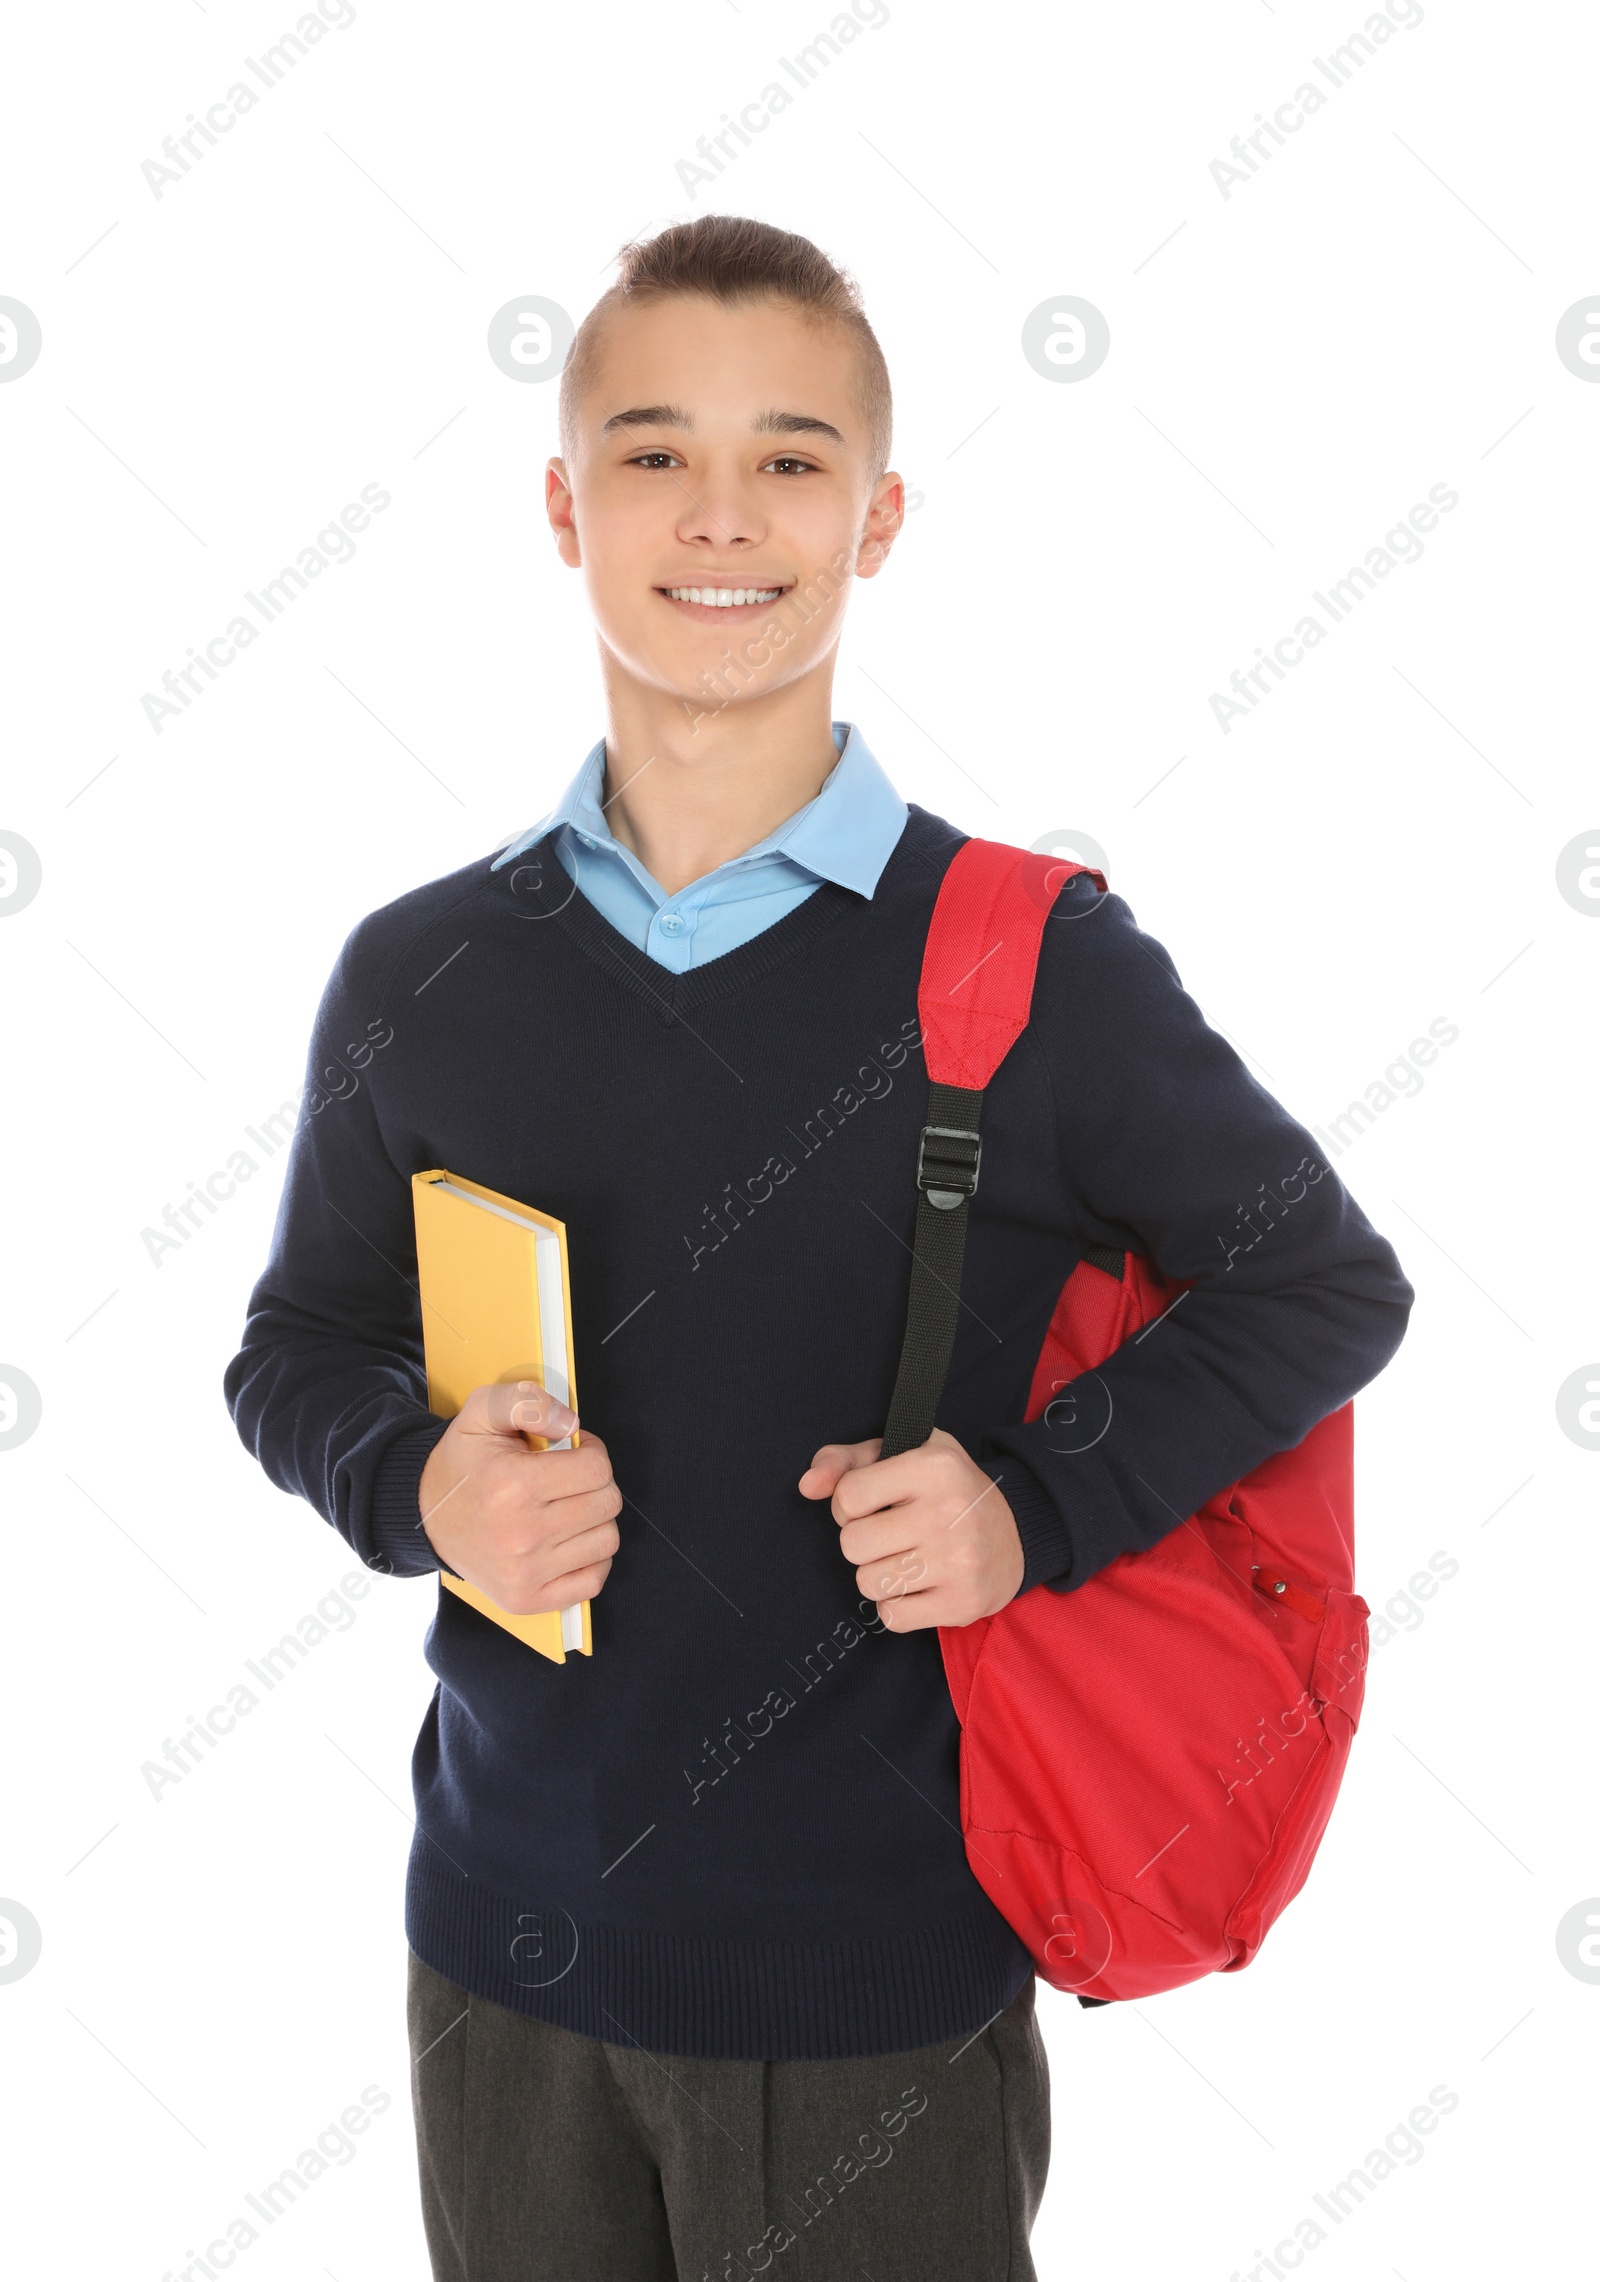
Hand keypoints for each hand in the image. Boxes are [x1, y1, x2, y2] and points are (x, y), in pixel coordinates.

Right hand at [417, 1382, 621, 1614]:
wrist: (425, 1515)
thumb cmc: (462, 1463)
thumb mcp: (482, 1412)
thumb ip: (527, 1402)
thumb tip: (570, 1424)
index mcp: (513, 1485)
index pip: (596, 1469)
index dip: (592, 1453)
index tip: (573, 1452)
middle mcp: (521, 1535)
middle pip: (607, 1504)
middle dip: (596, 1484)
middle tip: (569, 1479)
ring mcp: (524, 1574)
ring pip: (606, 1540)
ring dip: (594, 1520)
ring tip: (566, 1508)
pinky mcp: (526, 1600)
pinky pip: (593, 1580)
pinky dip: (591, 1558)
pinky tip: (567, 1541)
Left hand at [797, 1428, 1023, 1630]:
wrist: (1018, 1533)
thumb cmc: (946, 1489)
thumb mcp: (903, 1454)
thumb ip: (846, 1461)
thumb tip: (807, 1486)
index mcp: (935, 1467)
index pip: (848, 1496)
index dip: (849, 1504)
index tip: (874, 1504)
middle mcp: (950, 1513)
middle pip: (852, 1544)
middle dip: (862, 1541)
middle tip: (891, 1533)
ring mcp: (959, 1562)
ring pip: (868, 1582)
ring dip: (877, 1573)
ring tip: (905, 1557)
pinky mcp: (963, 1603)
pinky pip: (892, 1617)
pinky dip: (896, 1604)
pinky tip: (918, 1584)